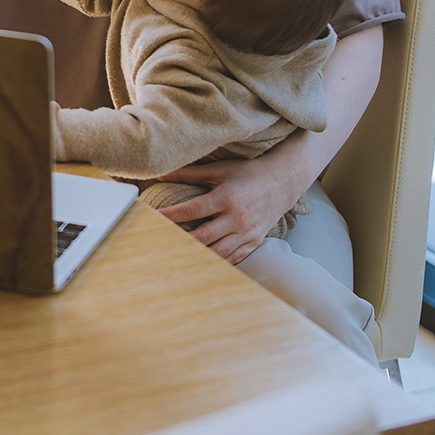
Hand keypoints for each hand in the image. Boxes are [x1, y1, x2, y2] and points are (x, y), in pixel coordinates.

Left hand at [152, 156, 298, 264]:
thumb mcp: (219, 169)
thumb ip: (189, 173)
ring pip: (218, 252)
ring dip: (196, 257)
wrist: (282, 181)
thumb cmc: (247, 173)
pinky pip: (233, 258)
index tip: (152, 220)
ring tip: (176, 258)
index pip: (192, 210)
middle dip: (180, 241)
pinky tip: (200, 264)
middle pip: (203, 236)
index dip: (170, 217)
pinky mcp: (254, 242)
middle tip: (160, 245)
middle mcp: (237, 217)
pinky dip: (216, 263)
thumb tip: (160, 173)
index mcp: (226, 197)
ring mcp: (247, 233)